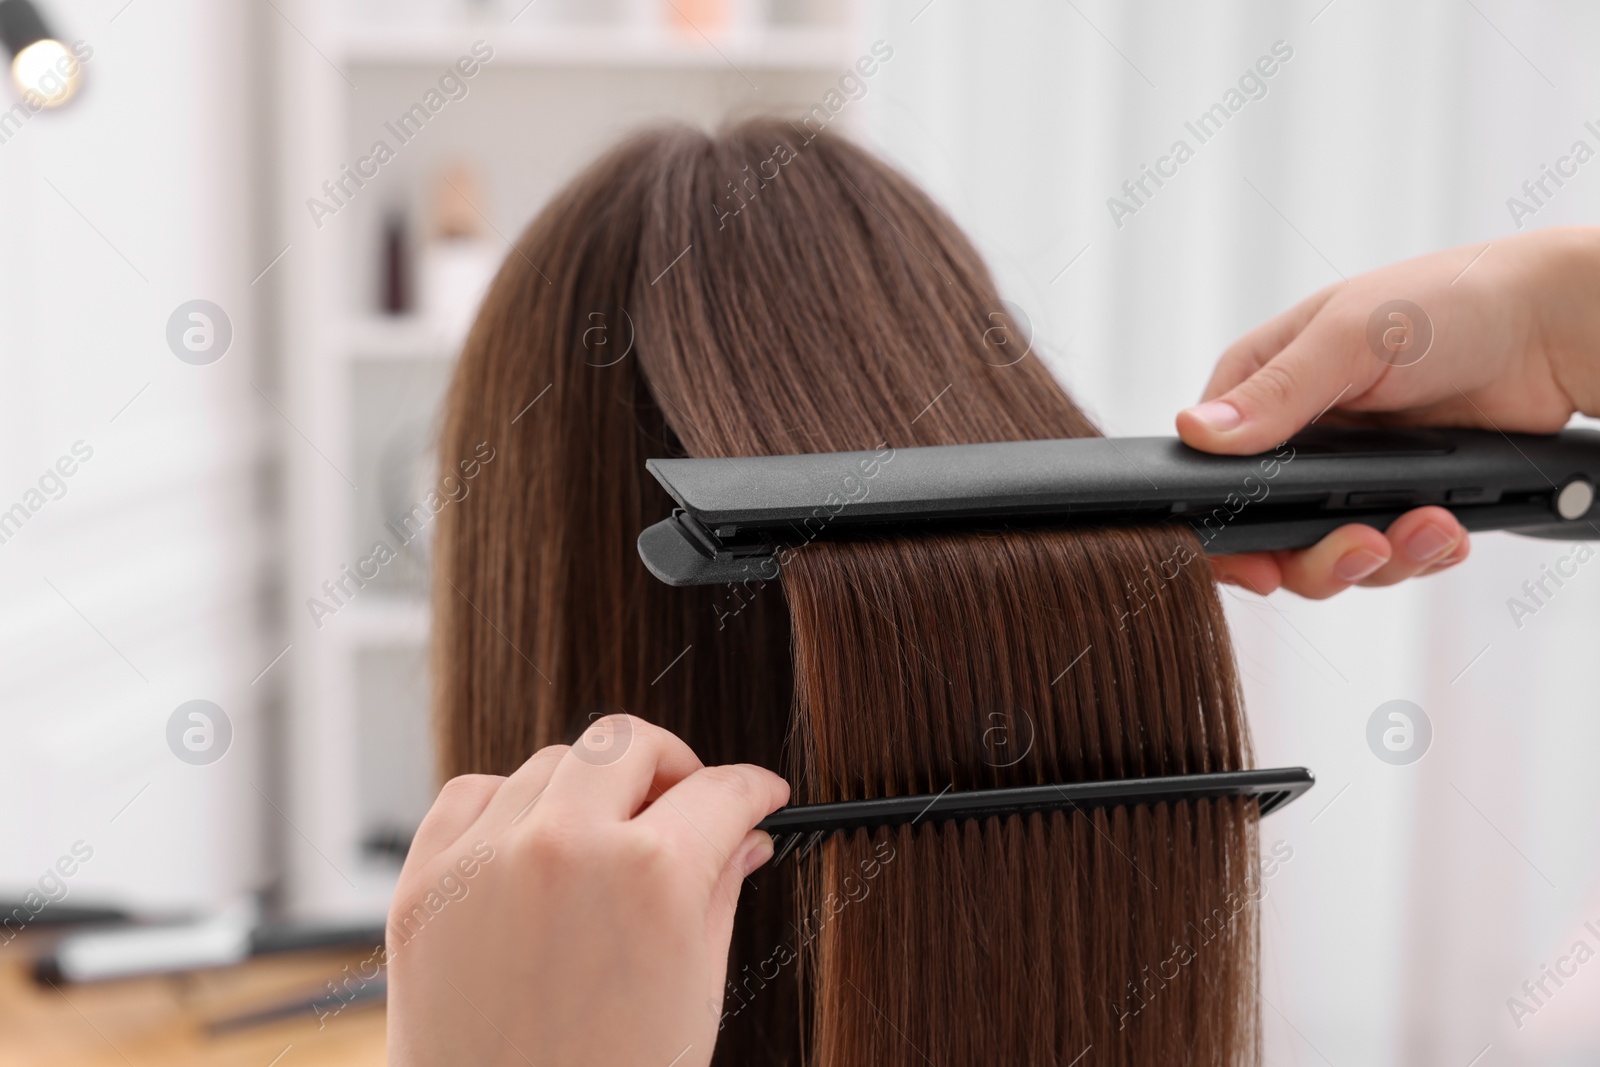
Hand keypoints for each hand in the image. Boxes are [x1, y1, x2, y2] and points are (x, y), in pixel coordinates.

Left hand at [385, 716, 789, 1066]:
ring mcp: (484, 862)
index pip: (720, 791)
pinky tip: (533, 845)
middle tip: (684, 803)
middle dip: (670, 765)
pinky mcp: (424, 885)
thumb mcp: (695, 991)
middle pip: (627, 742)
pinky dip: (507, 805)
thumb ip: (720, 891)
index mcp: (650, 876)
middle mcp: (563, 849)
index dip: (752, 790)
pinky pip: (471, 795)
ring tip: (605, 843)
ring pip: (551, 763)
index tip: (756, 795)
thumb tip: (742, 835)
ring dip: (589, 790)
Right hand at [1176, 226, 1599, 597]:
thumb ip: (1276, 393)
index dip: (1224, 529)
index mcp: (1263, 384)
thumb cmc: (1453, 299)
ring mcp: (1345, 473)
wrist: (1554, 327)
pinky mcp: (1396, 497)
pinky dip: (1420, 554)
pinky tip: (1447, 529)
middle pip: (1266, 533)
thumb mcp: (1352, 336)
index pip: (1210, 471)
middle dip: (1316, 557)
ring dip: (1381, 558)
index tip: (1257, 563)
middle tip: (1363, 549)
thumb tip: (1198, 433)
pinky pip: (1387, 555)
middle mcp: (1296, 436)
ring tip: (1429, 527)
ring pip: (1326, 555)